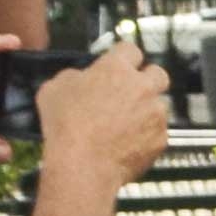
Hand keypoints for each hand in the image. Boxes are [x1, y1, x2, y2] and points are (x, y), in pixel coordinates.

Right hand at [28, 42, 171, 198]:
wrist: (83, 166)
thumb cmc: (66, 127)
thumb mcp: (54, 89)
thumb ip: (74, 76)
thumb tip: (81, 78)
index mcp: (116, 68)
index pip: (130, 49)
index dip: (124, 57)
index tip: (119, 65)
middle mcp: (142, 87)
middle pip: (158, 73)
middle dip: (147, 80)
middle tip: (132, 91)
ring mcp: (155, 114)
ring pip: (159, 105)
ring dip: (146, 110)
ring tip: (124, 124)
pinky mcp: (161, 139)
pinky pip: (157, 132)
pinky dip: (146, 136)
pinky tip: (127, 143)